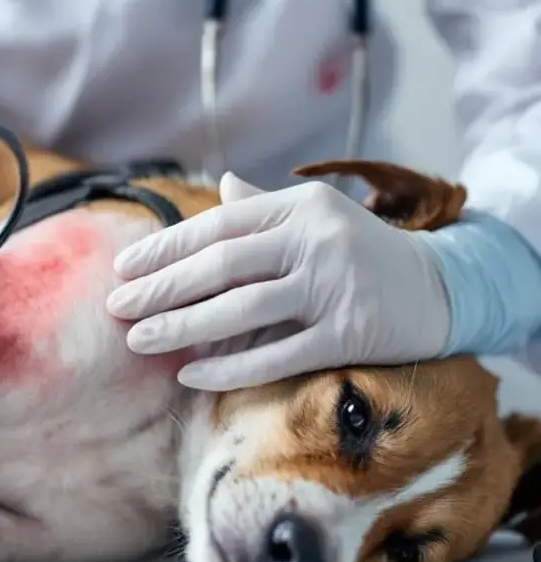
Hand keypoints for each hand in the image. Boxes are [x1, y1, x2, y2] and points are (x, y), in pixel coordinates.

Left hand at [105, 173, 451, 390]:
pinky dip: (229, 368)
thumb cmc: (362, 253)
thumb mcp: (318, 218)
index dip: (165, 248)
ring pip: (241, 309)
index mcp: (300, 207)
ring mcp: (334, 286)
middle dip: (161, 289)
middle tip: (117, 308)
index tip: (123, 269)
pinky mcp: (349, 333)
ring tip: (139, 341)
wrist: (443, 289)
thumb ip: (265, 207)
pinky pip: (276, 355)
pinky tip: (190, 375)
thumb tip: (220, 186)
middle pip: (220, 266)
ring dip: (182, 328)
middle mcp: (315, 239)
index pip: (218, 226)